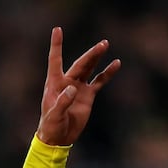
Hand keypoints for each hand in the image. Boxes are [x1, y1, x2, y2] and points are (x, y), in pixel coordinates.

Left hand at [36, 27, 120, 145]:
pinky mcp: (87, 95)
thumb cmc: (51, 126)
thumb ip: (62, 102)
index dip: (56, 46)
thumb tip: (71, 88)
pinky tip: (116, 63)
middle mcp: (66, 82)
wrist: (59, 138)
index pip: (55, 61)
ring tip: (105, 44)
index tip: (57, 30)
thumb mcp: (54, 115)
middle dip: (91, 54)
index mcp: (54, 84)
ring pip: (89, 69)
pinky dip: (107, 73)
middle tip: (102, 44)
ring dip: (96, 58)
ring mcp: (78, 87)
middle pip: (80, 64)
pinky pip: (99, 81)